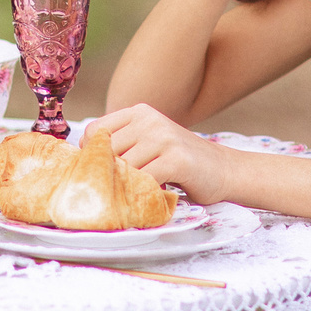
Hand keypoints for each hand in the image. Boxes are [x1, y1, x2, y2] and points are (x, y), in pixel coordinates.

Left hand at [90, 103, 233, 203]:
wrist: (225, 170)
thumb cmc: (180, 163)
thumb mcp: (150, 144)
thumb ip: (124, 147)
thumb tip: (85, 165)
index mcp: (139, 113)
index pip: (95, 131)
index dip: (92, 155)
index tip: (102, 172)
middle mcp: (149, 120)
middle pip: (106, 152)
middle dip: (109, 175)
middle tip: (119, 190)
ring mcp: (163, 137)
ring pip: (123, 168)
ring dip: (126, 187)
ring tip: (139, 193)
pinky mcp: (176, 159)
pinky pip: (143, 180)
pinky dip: (142, 194)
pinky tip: (153, 196)